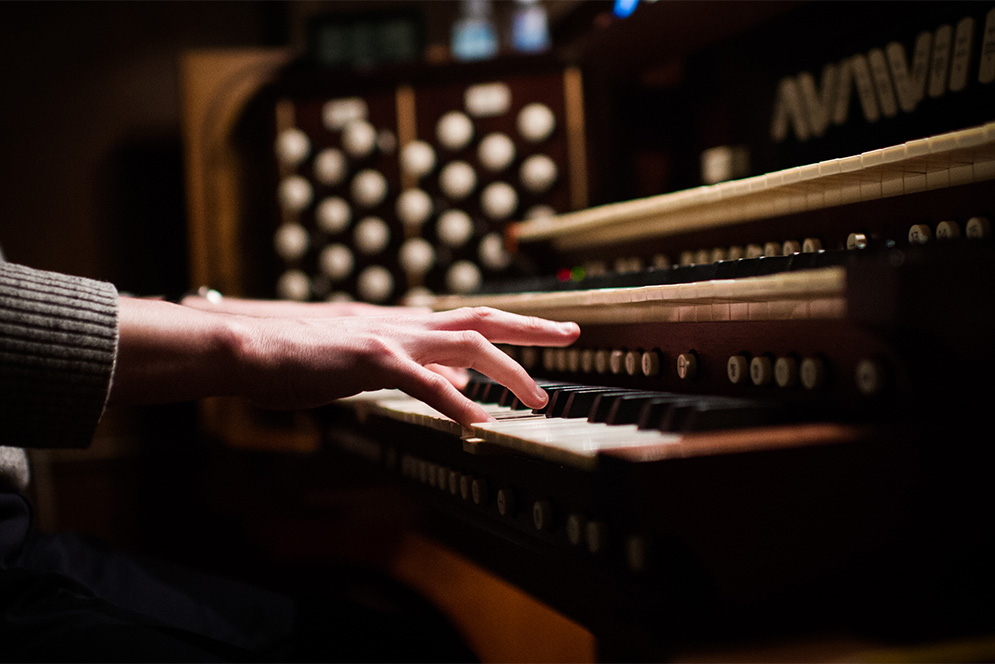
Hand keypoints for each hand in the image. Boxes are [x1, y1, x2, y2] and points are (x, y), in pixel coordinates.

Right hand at [234, 306, 578, 425]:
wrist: (250, 348)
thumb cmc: (300, 359)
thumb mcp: (367, 364)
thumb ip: (415, 370)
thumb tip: (458, 386)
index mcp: (404, 326)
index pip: (469, 322)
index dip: (511, 327)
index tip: (547, 336)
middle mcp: (405, 324)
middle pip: (482, 320)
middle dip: (532, 328)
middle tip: (573, 334)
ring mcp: (390, 338)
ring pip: (466, 346)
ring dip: (507, 371)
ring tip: (537, 397)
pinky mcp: (370, 359)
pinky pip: (424, 383)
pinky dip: (457, 404)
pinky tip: (480, 425)